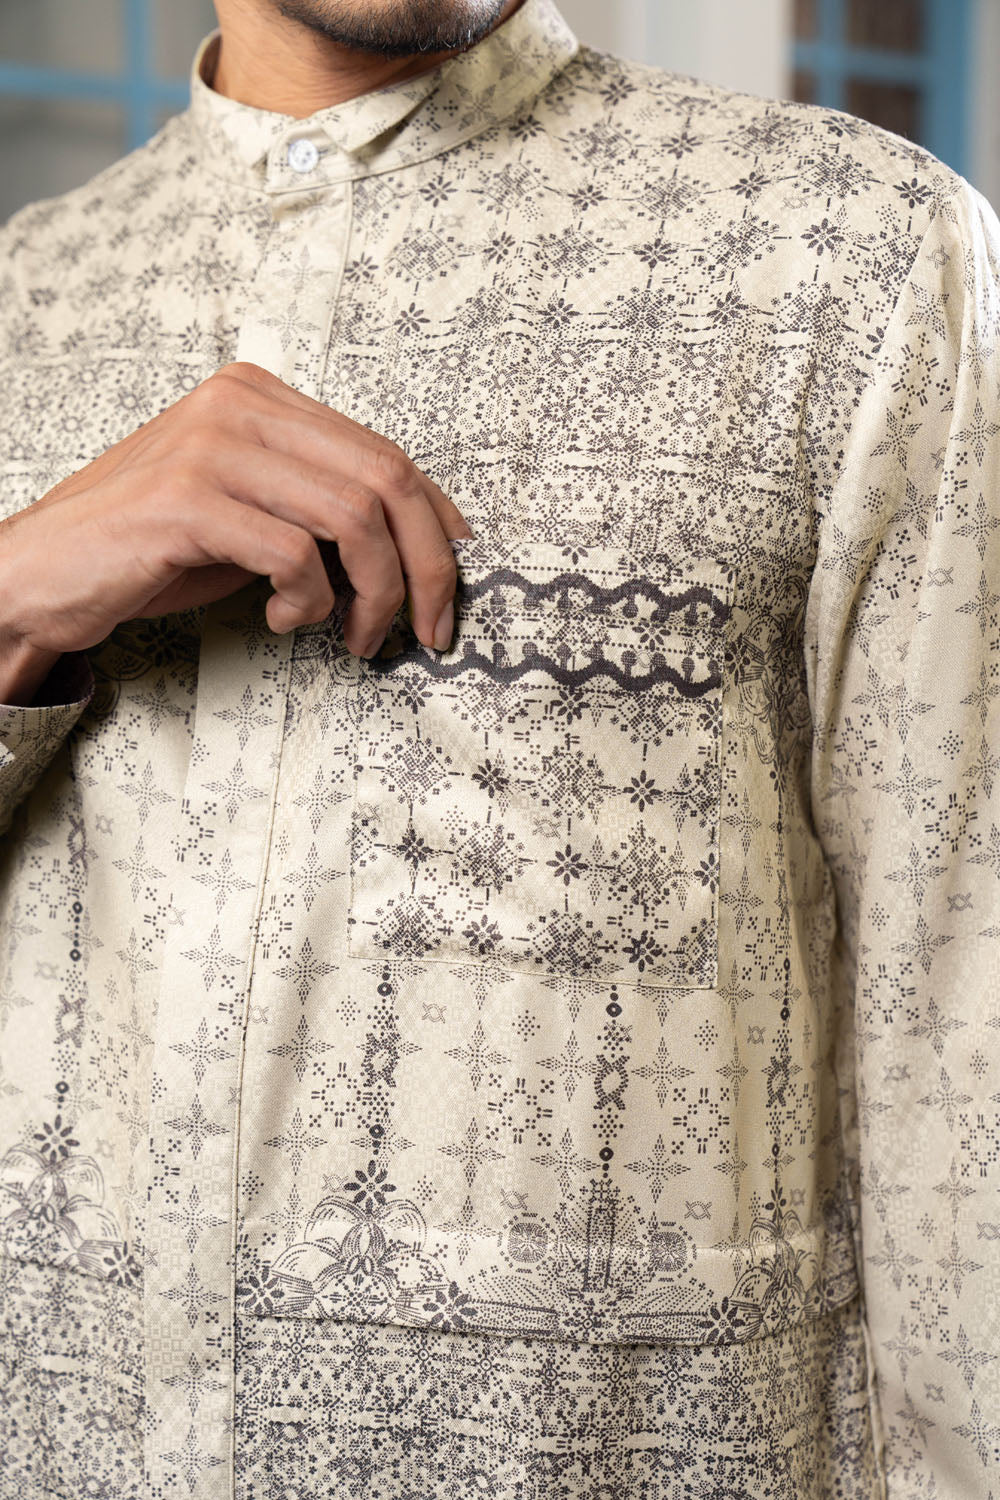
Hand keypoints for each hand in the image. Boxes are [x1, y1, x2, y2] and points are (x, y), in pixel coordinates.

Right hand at [0, 361, 471, 696]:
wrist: (41, 575)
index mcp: (260, 396)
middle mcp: (240, 404)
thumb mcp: (249, 516)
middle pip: (386, 478)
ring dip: (374, 595)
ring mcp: (211, 446)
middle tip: (428, 629)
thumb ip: (318, 511)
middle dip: (427, 566)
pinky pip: (294, 554)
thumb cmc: (149, 551)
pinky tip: (280, 620)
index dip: (438, 521)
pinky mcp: (186, 499)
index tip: (453, 579)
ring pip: (354, 518)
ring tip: (353, 635)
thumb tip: (417, 551)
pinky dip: (306, 602)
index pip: (385, 452)